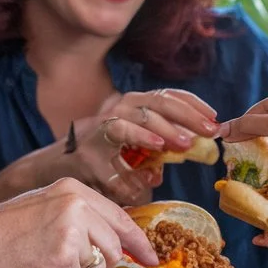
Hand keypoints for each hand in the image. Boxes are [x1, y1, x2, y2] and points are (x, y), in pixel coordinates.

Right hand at [0, 178, 158, 267]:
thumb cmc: (3, 235)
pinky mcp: (61, 259)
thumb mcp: (47, 210)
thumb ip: (83, 220)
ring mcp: (70, 232)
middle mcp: (76, 206)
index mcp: (74, 190)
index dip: (139, 242)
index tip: (151, 258)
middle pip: (115, 250)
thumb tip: (119, 243)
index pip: (121, 218)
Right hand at [24, 89, 218, 205]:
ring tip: (187, 142)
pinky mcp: (91, 145)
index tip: (214, 116)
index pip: (166, 96)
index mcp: (131, 106)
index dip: (192, 103)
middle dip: (187, 115)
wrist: (53, 171)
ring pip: (139, 114)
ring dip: (166, 127)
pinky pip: (119, 137)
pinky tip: (158, 146)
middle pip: (158, 101)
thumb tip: (176, 158)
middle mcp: (118, 108)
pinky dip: (139, 139)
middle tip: (210, 130)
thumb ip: (155, 152)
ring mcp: (102, 125)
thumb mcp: (133, 155)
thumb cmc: (97, 161)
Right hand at [218, 82, 267, 180]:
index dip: (242, 124)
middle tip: (234, 150)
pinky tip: (267, 160)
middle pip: (267, 119)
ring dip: (264, 144)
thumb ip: (251, 125)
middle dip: (252, 134)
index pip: (260, 108)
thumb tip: (222, 129)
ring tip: (247, 157)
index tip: (225, 140)